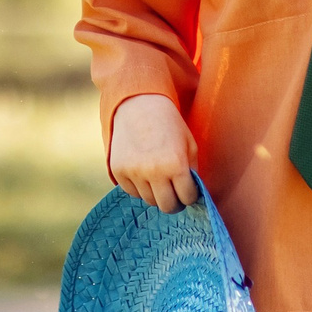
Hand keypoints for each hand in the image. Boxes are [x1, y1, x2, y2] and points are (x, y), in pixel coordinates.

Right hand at [108, 93, 198, 213]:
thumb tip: (191, 197)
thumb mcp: (189, 145)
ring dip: (157, 193)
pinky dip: (140, 188)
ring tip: (159, 177)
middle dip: (175, 202)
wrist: (139, 105)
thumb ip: (193, 172)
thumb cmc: (170, 125)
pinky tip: (144, 172)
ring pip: (149, 200)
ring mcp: (133, 172)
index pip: (187, 197)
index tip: (189, 190)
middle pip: (167, 206)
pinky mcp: (118, 171)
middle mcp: (153, 171)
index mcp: (175, 164)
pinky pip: (132, 193)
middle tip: (176, 193)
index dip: (191, 196)